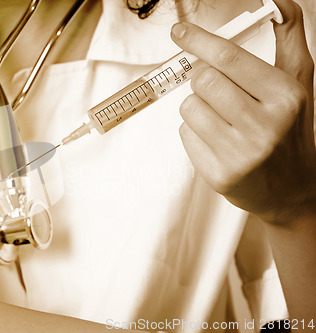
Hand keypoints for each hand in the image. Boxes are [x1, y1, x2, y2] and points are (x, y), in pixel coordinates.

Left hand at [171, 0, 315, 223]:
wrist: (292, 190)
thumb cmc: (290, 130)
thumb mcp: (298, 84)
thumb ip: (289, 40)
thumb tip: (278, 1)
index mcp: (285, 97)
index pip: (229, 58)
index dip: (199, 40)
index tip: (179, 32)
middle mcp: (264, 126)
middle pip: (202, 81)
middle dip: (204, 80)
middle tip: (220, 92)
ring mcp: (240, 154)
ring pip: (188, 107)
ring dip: (198, 107)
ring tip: (223, 121)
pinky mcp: (219, 175)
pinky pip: (184, 134)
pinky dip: (194, 132)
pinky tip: (218, 142)